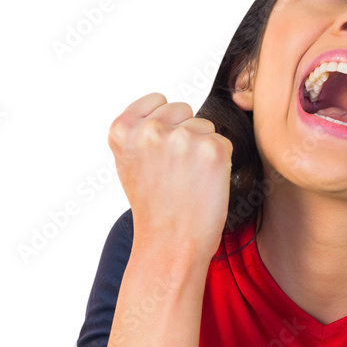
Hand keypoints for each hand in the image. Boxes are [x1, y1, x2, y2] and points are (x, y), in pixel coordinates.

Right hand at [108, 92, 233, 262]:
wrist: (170, 245)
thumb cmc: (154, 209)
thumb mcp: (129, 163)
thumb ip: (139, 131)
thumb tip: (164, 106)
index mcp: (123, 130)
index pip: (157, 101)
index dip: (165, 125)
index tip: (162, 155)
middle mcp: (150, 130)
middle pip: (183, 110)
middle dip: (185, 134)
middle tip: (177, 173)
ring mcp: (182, 138)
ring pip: (205, 126)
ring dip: (202, 149)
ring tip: (189, 181)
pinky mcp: (212, 150)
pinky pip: (224, 142)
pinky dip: (220, 163)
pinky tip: (205, 185)